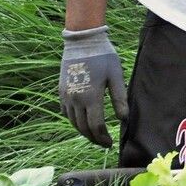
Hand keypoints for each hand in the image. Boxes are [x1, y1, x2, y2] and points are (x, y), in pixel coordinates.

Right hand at [59, 25, 128, 146]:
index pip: (96, 126)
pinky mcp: (61, 91)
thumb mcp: (116, 75)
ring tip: (94, 135)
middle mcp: (75, 99)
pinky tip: (82, 121)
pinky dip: (74, 121)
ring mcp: (66, 96)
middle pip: (83, 128)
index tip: (109, 144)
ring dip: (83, 131)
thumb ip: (120, 98)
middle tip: (103, 143)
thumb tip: (124, 119)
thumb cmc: (103, 56)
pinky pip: (66, 113)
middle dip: (93, 138)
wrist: (82, 41)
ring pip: (73, 122)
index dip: (103, 138)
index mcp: (91, 97)